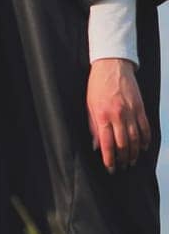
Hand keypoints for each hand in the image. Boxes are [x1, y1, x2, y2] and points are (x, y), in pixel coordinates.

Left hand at [88, 57, 150, 171]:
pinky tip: (143, 148)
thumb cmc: (96, 85)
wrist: (112, 66)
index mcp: (102, 115)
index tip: (110, 167)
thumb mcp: (89, 105)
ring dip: (134, 153)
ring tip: (131, 161)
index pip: (107, 143)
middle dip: (122, 159)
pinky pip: (145, 128)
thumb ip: (93, 126)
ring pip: (135, 139)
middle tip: (121, 167)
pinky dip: (145, 140)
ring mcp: (131, 112)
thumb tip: (95, 145)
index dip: (109, 158)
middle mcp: (118, 115)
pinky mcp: (140, 108)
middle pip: (123, 144)